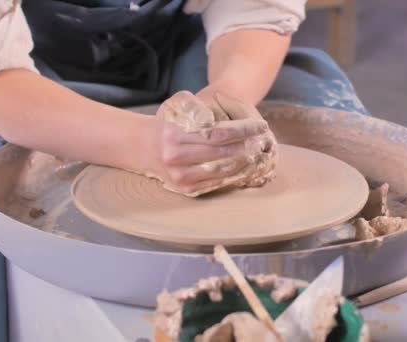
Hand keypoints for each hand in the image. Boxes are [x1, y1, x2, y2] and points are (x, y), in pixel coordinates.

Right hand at [142, 91, 270, 195]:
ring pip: (222, 171)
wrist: (143, 148)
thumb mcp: (176, 106)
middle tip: (264, 141)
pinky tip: (248, 167)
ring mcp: (180, 177)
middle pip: (222, 154)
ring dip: (245, 163)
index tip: (260, 126)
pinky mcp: (186, 190)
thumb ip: (198, 106)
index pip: (218, 133)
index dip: (243, 130)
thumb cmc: (167, 124)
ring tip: (260, 153)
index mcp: (174, 135)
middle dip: (247, 147)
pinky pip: (217, 184)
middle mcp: (176, 158)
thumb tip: (225, 114)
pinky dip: (235, 176)